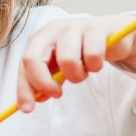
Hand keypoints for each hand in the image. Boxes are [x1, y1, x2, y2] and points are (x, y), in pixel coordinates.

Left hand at [16, 14, 135, 111]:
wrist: (112, 36)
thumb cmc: (80, 52)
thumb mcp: (59, 68)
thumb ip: (45, 81)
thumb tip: (36, 99)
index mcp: (37, 39)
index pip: (23, 65)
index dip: (24, 89)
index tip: (28, 109)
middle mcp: (50, 30)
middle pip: (33, 58)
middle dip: (43, 83)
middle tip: (57, 94)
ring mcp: (72, 26)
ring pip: (66, 60)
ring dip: (77, 76)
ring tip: (83, 72)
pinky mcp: (96, 28)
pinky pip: (93, 55)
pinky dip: (95, 66)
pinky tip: (96, 63)